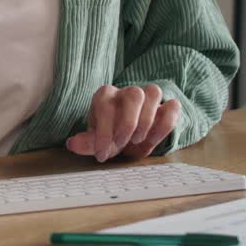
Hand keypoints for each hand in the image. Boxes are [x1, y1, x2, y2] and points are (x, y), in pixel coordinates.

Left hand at [65, 84, 180, 161]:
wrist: (129, 138)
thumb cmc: (110, 136)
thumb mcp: (97, 141)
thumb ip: (86, 143)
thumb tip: (72, 144)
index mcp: (105, 96)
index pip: (105, 106)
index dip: (103, 131)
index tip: (102, 153)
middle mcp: (126, 92)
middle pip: (134, 94)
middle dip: (129, 122)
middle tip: (122, 143)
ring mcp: (147, 96)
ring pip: (154, 92)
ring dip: (147, 120)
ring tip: (138, 141)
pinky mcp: (165, 106)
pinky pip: (173, 106)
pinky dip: (166, 123)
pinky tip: (153, 139)